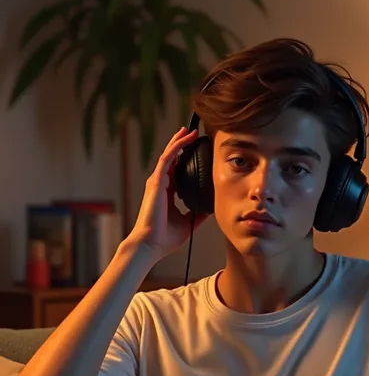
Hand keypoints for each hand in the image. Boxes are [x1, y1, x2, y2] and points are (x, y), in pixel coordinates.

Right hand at [127, 127, 208, 262]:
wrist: (151, 244)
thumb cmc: (165, 237)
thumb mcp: (188, 223)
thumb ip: (198, 213)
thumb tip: (211, 208)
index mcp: (167, 194)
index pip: (176, 172)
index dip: (185, 161)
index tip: (196, 152)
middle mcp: (161, 185)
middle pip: (171, 160)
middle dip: (181, 146)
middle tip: (192, 134)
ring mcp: (157, 182)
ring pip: (168, 155)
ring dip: (178, 142)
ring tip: (189, 131)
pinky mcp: (156, 181)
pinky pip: (167, 159)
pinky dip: (176, 147)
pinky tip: (185, 138)